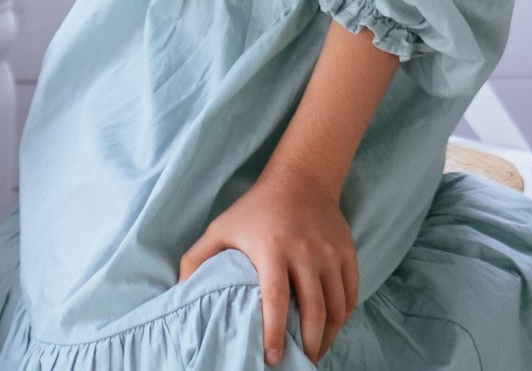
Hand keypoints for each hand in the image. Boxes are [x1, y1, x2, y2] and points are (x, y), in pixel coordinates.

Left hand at [177, 168, 358, 365]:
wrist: (301, 178)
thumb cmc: (255, 209)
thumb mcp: (220, 228)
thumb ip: (197, 260)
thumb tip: (180, 294)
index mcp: (272, 248)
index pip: (276, 299)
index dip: (275, 333)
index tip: (272, 359)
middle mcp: (305, 251)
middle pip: (314, 309)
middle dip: (308, 344)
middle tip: (298, 364)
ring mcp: (330, 252)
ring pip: (337, 307)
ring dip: (327, 337)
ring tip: (313, 352)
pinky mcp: (347, 252)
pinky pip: (351, 294)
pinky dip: (343, 318)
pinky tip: (330, 330)